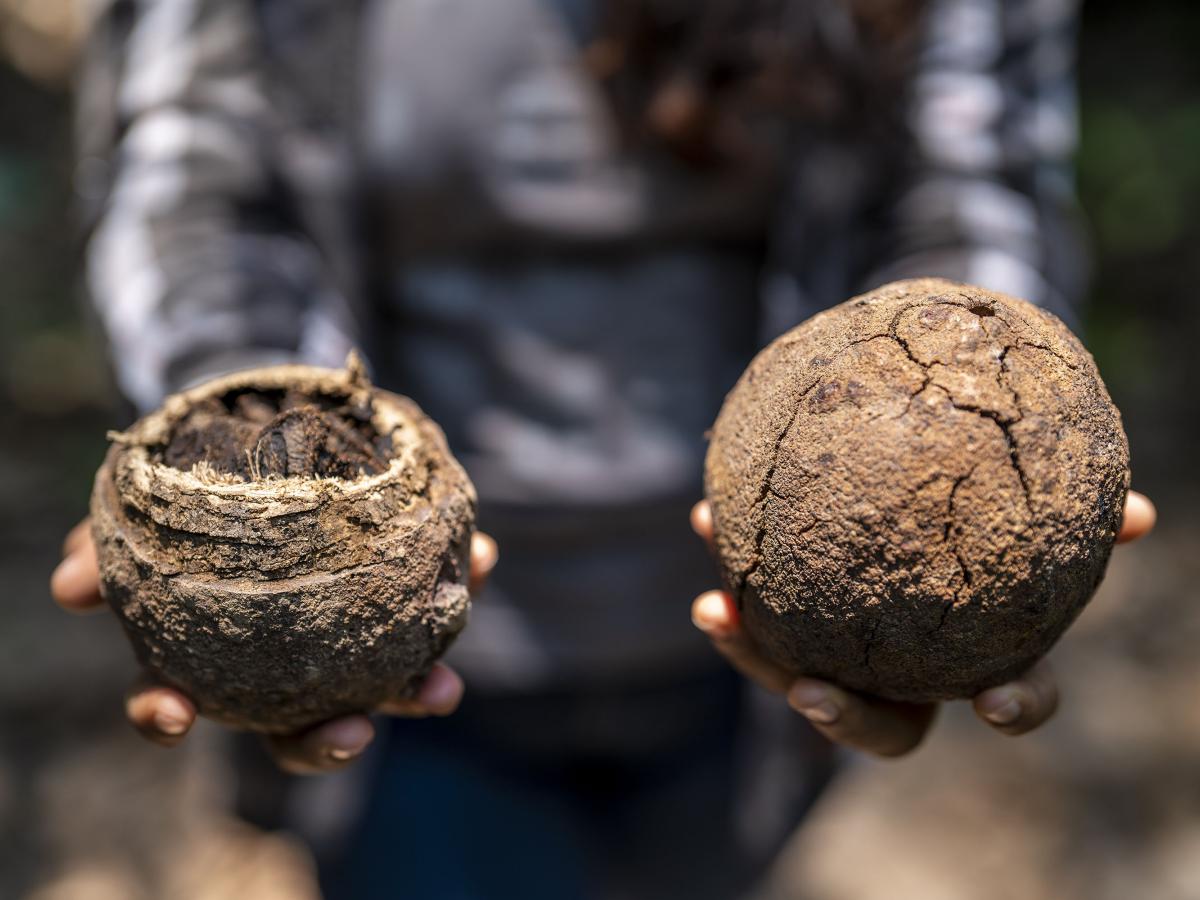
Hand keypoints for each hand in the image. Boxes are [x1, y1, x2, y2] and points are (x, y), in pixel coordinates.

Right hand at [51, 520, 497, 773]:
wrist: (268, 423)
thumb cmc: (202, 482)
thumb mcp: (148, 506)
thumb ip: (105, 544)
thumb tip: (66, 586)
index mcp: (222, 645)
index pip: (193, 701)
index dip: (176, 717)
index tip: (174, 717)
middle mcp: (292, 655)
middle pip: (305, 724)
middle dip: (330, 740)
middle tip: (354, 730)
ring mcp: (353, 627)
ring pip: (385, 679)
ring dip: (415, 689)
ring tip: (442, 686)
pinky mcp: (404, 581)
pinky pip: (436, 590)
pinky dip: (460, 578)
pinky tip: (480, 558)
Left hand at [689, 491, 1156, 757]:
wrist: (898, 495)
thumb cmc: (984, 518)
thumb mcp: (1026, 514)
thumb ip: (1076, 521)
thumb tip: (1139, 512)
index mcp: (973, 659)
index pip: (1010, 699)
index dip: (1014, 706)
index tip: (999, 700)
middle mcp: (906, 677)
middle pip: (880, 728)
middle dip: (842, 718)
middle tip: (809, 691)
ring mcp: (843, 657)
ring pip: (795, 679)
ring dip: (752, 653)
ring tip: (712, 609)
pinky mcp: (790, 620)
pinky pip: (755, 614)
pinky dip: (729, 578)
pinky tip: (707, 516)